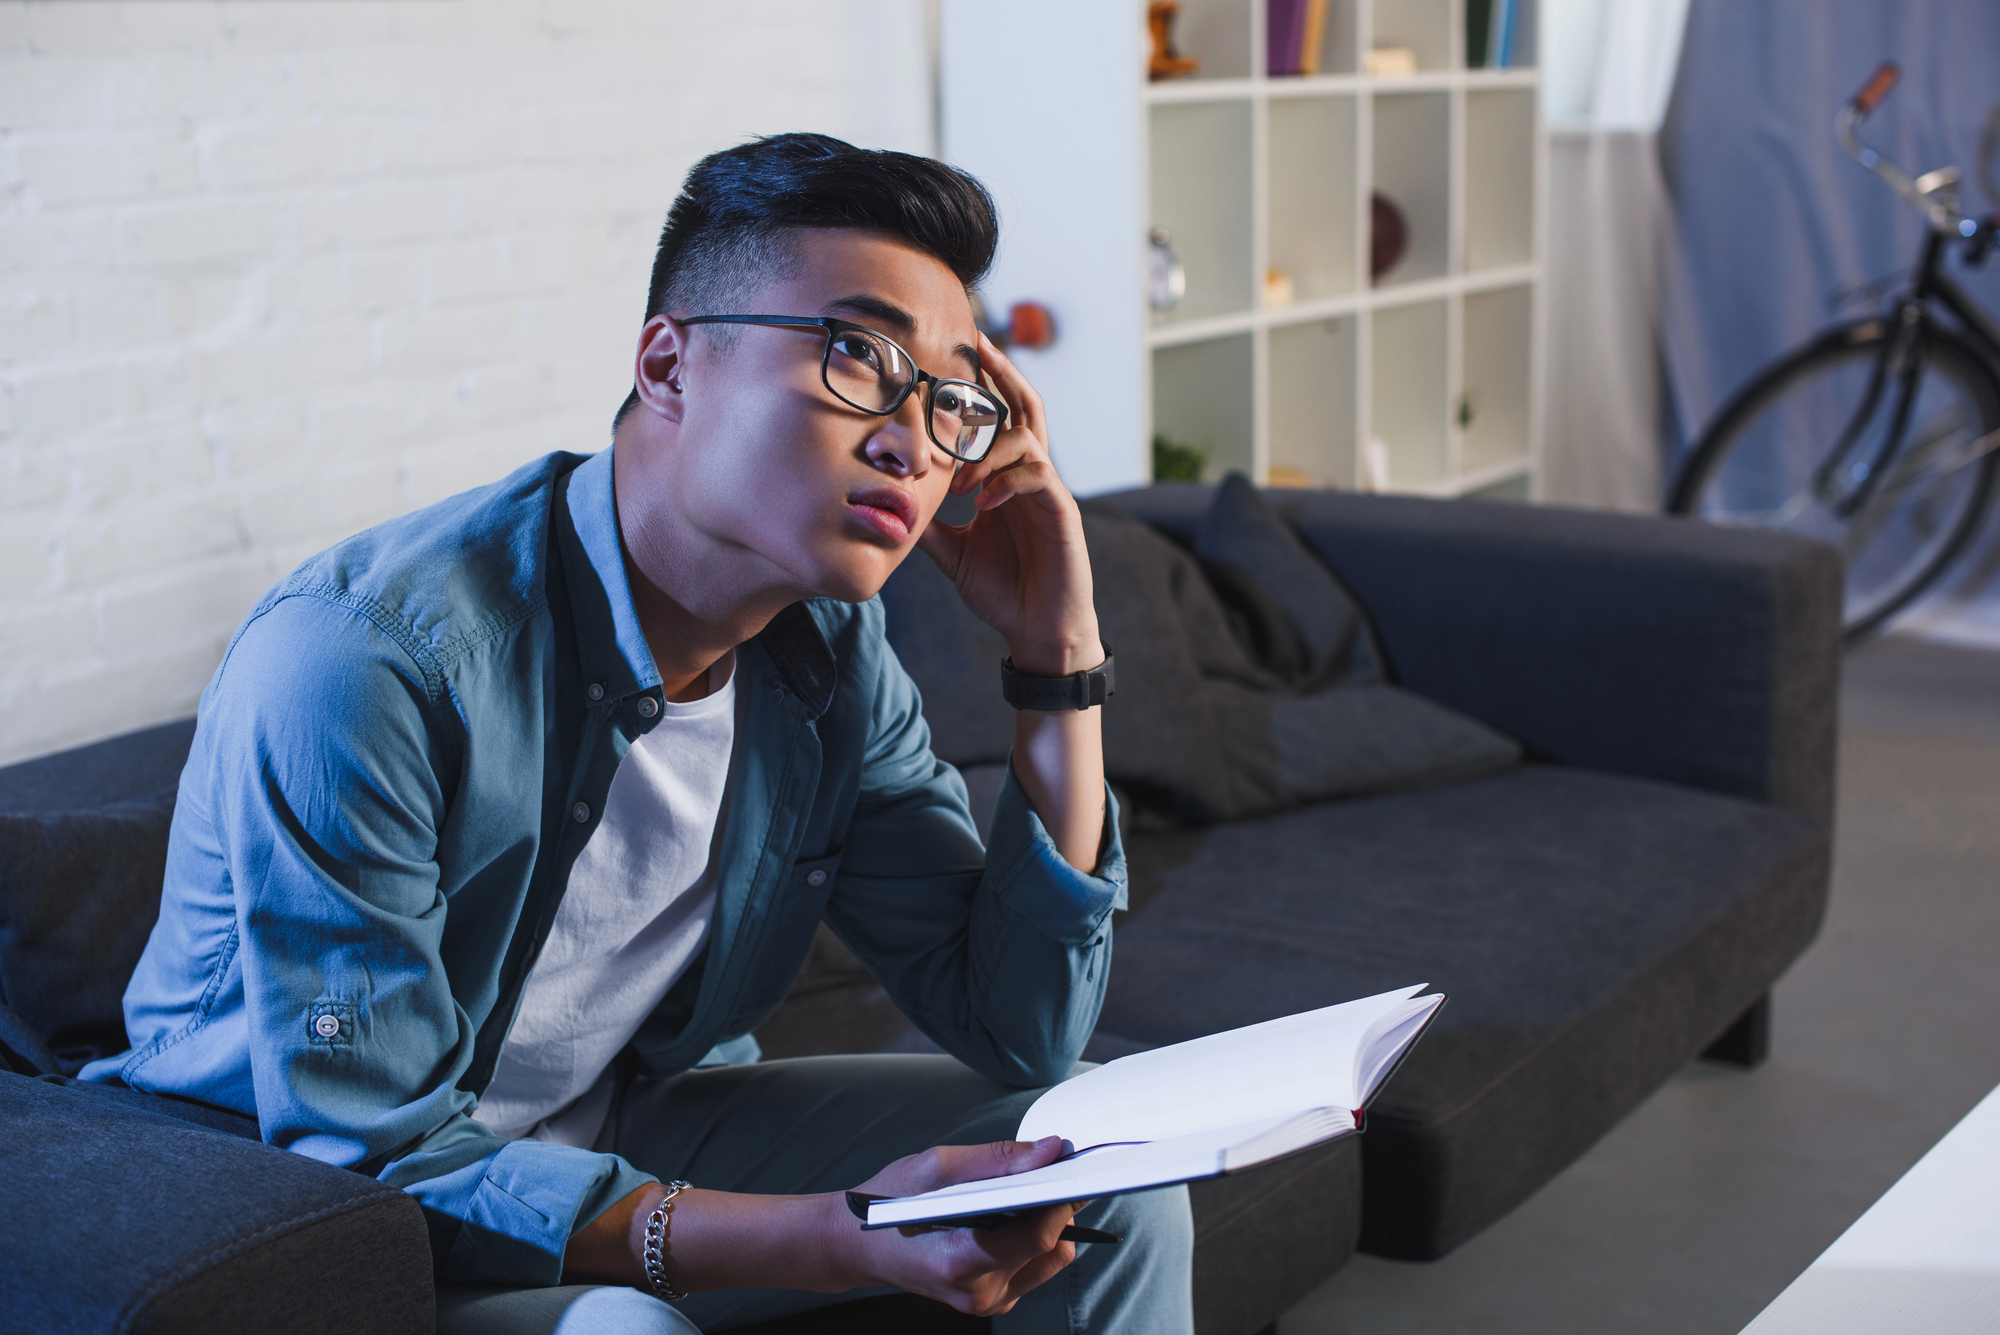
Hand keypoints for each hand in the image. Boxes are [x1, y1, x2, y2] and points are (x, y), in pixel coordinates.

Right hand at [837, 1137, 1081, 1316]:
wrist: (858, 1245)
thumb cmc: (889, 1202)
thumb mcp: (936, 1166)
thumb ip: (998, 1160)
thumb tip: (1049, 1151)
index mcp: (962, 1260)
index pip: (1039, 1236)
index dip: (1062, 1199)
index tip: (1071, 1170)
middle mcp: (979, 1291)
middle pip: (1051, 1248)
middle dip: (1055, 1207)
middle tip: (1041, 1175)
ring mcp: (986, 1302)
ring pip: (1049, 1260)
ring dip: (1044, 1225)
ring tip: (1014, 1199)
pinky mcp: (991, 1303)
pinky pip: (1033, 1269)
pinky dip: (1030, 1241)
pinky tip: (1003, 1220)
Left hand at [918, 333, 1103, 675]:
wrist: (1038, 632)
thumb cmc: (1003, 590)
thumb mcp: (952, 550)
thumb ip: (928, 521)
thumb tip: (887, 502)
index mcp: (1008, 477)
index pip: (998, 418)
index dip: (981, 386)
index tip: (950, 358)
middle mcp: (1032, 475)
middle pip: (1024, 407)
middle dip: (1002, 373)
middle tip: (976, 344)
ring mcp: (1049, 491)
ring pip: (1027, 438)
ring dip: (988, 447)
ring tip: (960, 478)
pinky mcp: (1062, 513)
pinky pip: (1037, 477)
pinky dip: (1006, 481)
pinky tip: (982, 502)